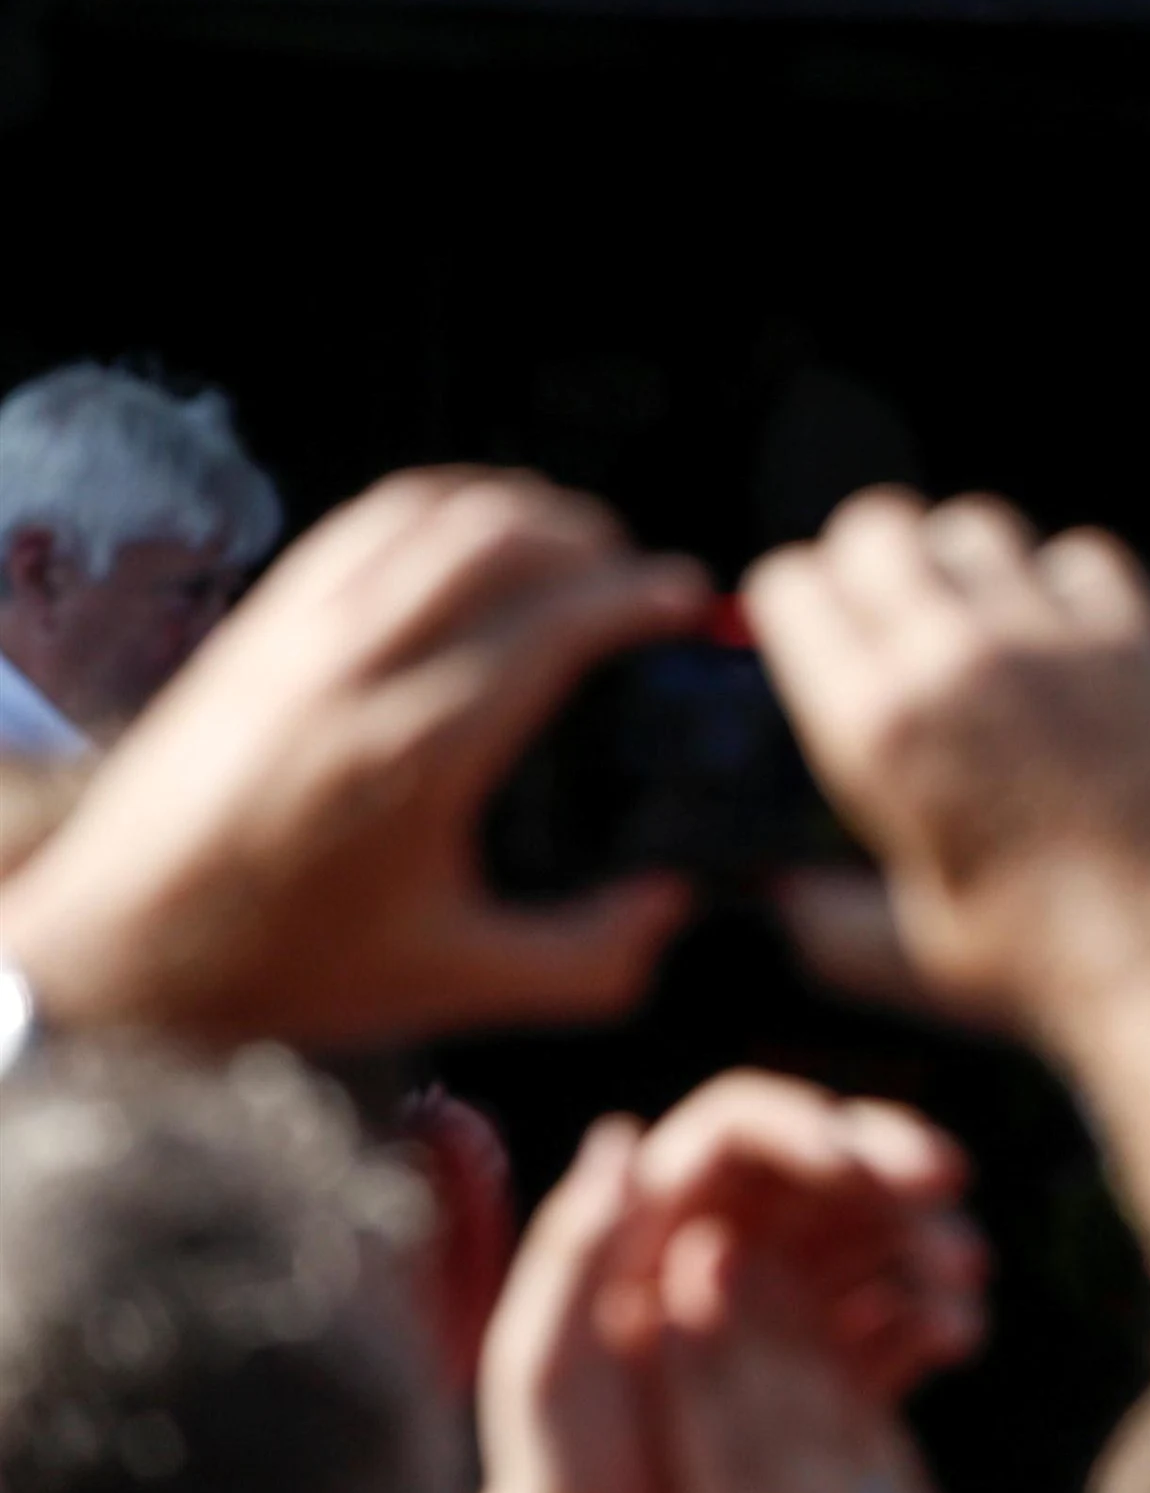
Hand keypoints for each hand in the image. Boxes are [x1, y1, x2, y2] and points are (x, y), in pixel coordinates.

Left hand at [0, 470, 708, 1046]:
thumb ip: (585, 959)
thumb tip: (668, 906)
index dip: (642, 594)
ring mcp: (299, 634)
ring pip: (433, 511)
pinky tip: (472, 544)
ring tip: (569, 546)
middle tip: (637, 573)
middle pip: (501, 537)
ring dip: (519, 510)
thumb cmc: (280, 964)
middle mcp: (358, 669)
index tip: (689, 599)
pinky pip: (367, 523)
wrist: (116, 948)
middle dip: (592, 537)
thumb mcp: (453, 983)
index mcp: (419, 751)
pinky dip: (441, 509)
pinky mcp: (258, 624)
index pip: (557, 622)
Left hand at [458, 1074, 985, 1492]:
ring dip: (930, 1231)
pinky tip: (956, 1337)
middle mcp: (738, 1235)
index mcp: (660, 1214)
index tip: (854, 1166)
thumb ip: (570, 1252)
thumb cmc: (565, 1471)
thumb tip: (618, 1133)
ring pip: (881, 1225)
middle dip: (895, 1157)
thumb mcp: (547, 1365)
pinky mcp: (841, 1354)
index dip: (805, 1127)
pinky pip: (905, 1308)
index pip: (745, 1128)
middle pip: (830, 1159)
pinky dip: (938, 1309)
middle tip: (950, 1180)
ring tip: (968, 1272)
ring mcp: (797, 1292)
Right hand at [741, 490, 1149, 1022]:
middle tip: (891, 605)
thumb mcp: (898, 954)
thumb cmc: (1041, 971)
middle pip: (877, 525)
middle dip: (870, 559)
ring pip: (976, 526)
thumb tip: (776, 896)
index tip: (816, 626)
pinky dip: (1067, 585)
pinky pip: (1082, 556)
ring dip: (965, 563)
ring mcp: (1051, 637)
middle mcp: (953, 659)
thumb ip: (818, 913)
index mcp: (875, 729)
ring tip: (981, 620)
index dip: (798, 603)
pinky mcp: (1140, 635)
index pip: (791, 587)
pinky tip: (1070, 641)